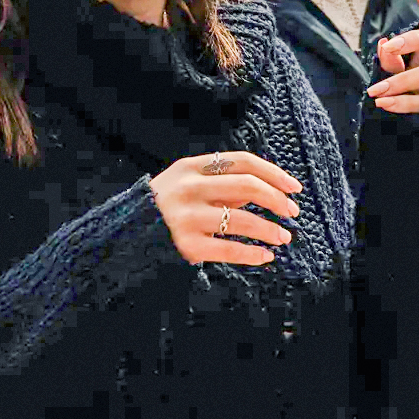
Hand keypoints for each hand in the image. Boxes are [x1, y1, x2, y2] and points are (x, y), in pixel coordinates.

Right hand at [149, 150, 303, 266]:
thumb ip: (222, 184)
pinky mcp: (186, 245)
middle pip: (247, 187)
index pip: (243, 162)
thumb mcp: (187, 183)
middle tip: (293, 212)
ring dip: (270, 230)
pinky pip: (229, 249)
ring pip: (242, 220)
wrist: (124, 234)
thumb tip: (269, 192)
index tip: (294, 187)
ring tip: (284, 237)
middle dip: (277, 200)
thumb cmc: (165, 206)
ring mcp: (186, 217)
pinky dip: (252, 253)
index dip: (273, 173)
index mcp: (191, 167)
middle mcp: (189, 188)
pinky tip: (266, 256)